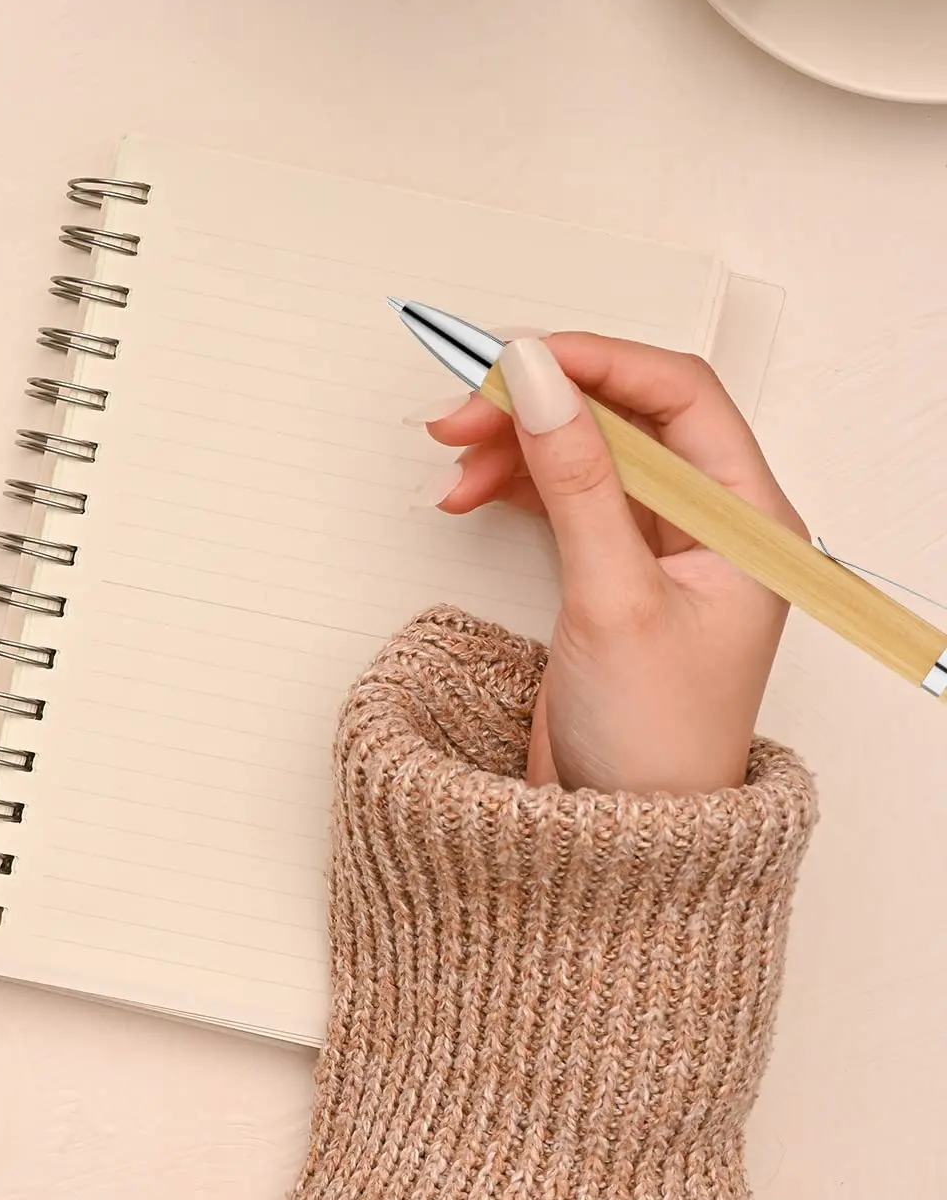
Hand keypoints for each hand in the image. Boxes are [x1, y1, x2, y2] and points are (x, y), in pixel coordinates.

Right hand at [423, 334, 804, 795]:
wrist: (626, 841)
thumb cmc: (654, 741)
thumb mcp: (613, 597)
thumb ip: (575, 478)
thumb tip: (538, 376)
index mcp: (747, 518)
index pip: (676, 393)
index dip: (592, 362)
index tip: (513, 358)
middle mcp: (710, 522)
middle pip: (621, 416)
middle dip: (538, 403)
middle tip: (460, 412)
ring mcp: (658, 545)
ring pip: (584, 452)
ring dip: (516, 444)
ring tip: (453, 459)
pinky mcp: (611, 571)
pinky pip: (562, 495)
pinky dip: (514, 484)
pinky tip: (472, 492)